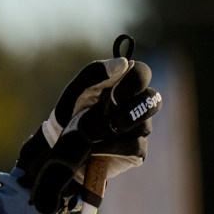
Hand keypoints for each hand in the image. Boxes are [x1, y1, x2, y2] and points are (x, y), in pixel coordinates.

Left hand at [15, 53, 160, 213]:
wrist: (60, 148)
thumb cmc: (70, 115)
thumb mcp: (74, 92)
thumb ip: (94, 74)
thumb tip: (123, 63)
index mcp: (123, 85)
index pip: (143, 73)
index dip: (134, 81)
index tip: (114, 94)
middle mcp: (136, 105)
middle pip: (153, 100)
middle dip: (131, 109)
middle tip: (110, 117)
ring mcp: (139, 128)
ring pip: (145, 125)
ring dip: (116, 129)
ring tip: (94, 134)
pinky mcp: (136, 151)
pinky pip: (135, 147)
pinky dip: (112, 147)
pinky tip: (95, 149)